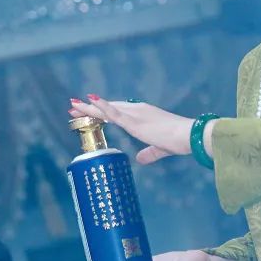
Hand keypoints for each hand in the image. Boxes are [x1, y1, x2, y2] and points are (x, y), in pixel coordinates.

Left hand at [68, 96, 193, 164]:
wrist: (187, 135)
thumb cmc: (178, 140)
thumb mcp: (160, 147)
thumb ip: (149, 152)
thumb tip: (140, 159)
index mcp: (142, 115)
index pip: (117, 112)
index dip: (101, 111)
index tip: (88, 111)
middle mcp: (137, 110)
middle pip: (108, 108)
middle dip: (90, 108)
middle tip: (73, 106)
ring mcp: (135, 114)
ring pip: (106, 109)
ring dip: (89, 108)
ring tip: (73, 106)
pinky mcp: (135, 121)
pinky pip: (114, 113)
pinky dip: (101, 107)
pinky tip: (90, 101)